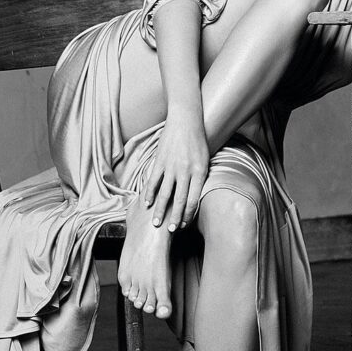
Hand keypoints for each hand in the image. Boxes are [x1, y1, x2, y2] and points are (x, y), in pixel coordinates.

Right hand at [144, 108, 208, 230]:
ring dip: (160, 210)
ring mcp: (171, 167)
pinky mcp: (160, 161)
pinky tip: (146, 203)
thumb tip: (195, 195)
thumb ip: (200, 177)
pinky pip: (153, 181)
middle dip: (175, 218)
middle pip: (180, 201)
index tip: (185, 224)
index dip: (189, 215)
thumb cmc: (198, 140)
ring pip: (164, 194)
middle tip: (171, 230)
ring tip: (156, 223)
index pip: (194, 200)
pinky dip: (149, 193)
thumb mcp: (205, 159)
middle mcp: (186, 172)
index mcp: (200, 172)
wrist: (185, 120)